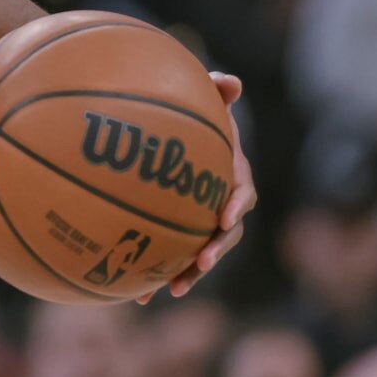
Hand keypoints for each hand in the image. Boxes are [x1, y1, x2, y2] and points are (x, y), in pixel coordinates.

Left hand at [139, 73, 255, 303]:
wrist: (164, 136)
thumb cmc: (187, 117)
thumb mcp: (201, 103)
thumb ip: (214, 92)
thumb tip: (231, 81)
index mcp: (230, 173)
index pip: (242, 191)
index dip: (236, 204)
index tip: (225, 217)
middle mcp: (219, 201)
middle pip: (226, 232)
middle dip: (216, 250)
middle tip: (200, 263)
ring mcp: (199, 221)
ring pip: (201, 252)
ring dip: (190, 272)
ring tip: (171, 289)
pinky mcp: (176, 234)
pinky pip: (170, 257)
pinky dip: (156, 276)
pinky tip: (134, 295)